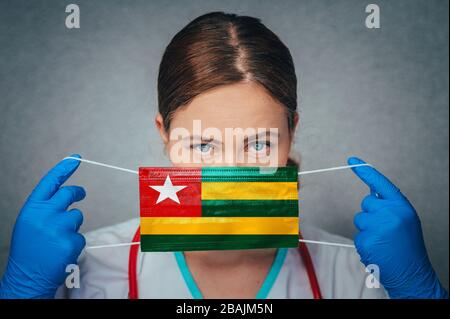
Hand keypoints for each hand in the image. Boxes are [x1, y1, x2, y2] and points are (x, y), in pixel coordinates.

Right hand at [0, 155, 85, 298]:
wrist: (26, 277)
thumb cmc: (29, 250)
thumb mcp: (30, 223)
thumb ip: (45, 208)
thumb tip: (66, 195)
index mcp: (32, 209)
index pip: (50, 182)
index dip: (64, 168)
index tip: (76, 158)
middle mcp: (44, 214)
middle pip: (69, 194)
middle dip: (77, 193)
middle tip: (80, 194)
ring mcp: (58, 227)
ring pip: (77, 216)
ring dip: (72, 226)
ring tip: (56, 241)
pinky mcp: (71, 241)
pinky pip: (80, 236)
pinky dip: (74, 243)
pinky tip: (61, 252)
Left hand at [348, 157, 447, 298]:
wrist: (413, 274)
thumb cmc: (408, 247)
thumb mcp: (404, 220)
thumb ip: (389, 205)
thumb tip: (372, 191)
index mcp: (402, 207)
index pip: (380, 183)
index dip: (365, 171)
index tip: (351, 160)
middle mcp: (390, 213)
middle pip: (366, 203)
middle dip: (371, 214)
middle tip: (385, 230)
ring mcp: (378, 227)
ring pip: (359, 219)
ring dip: (367, 230)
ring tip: (382, 242)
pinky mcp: (367, 240)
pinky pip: (358, 236)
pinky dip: (365, 243)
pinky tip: (378, 250)